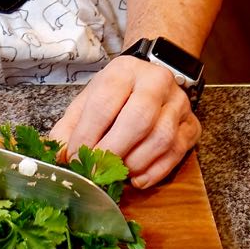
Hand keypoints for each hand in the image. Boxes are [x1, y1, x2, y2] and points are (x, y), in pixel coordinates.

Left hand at [48, 55, 200, 188]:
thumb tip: (57, 156)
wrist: (151, 77)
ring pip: (161, 138)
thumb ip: (70, 127)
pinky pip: (177, 153)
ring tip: (116, 174)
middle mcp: (156, 82)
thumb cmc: (116, 93)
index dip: (87, 135)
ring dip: (135, 163)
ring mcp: (179, 103)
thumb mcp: (89, 100)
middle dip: (113, 151)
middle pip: (137, 120)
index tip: (74, 158)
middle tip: (96, 171)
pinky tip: (137, 178)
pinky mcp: (192, 125)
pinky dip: (155, 171)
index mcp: (124, 70)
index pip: (104, 103)